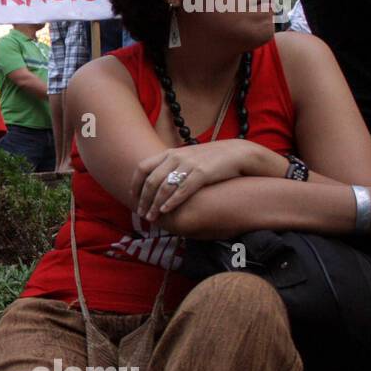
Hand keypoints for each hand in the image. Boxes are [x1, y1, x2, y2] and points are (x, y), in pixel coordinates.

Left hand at [133, 140, 280, 222]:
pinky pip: (182, 190)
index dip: (135, 184)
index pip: (143, 167)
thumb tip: (156, 182)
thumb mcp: (187, 158)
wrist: (237, 153)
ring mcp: (189, 165)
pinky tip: (166, 211)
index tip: (133, 197)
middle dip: (144, 199)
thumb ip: (171, 167)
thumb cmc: (210, 159)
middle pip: (151, 180)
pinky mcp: (202, 173)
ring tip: (152, 217)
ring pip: (164, 187)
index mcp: (170, 153)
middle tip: (141, 213)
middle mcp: (176, 157)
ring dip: (155, 204)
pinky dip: (172, 202)